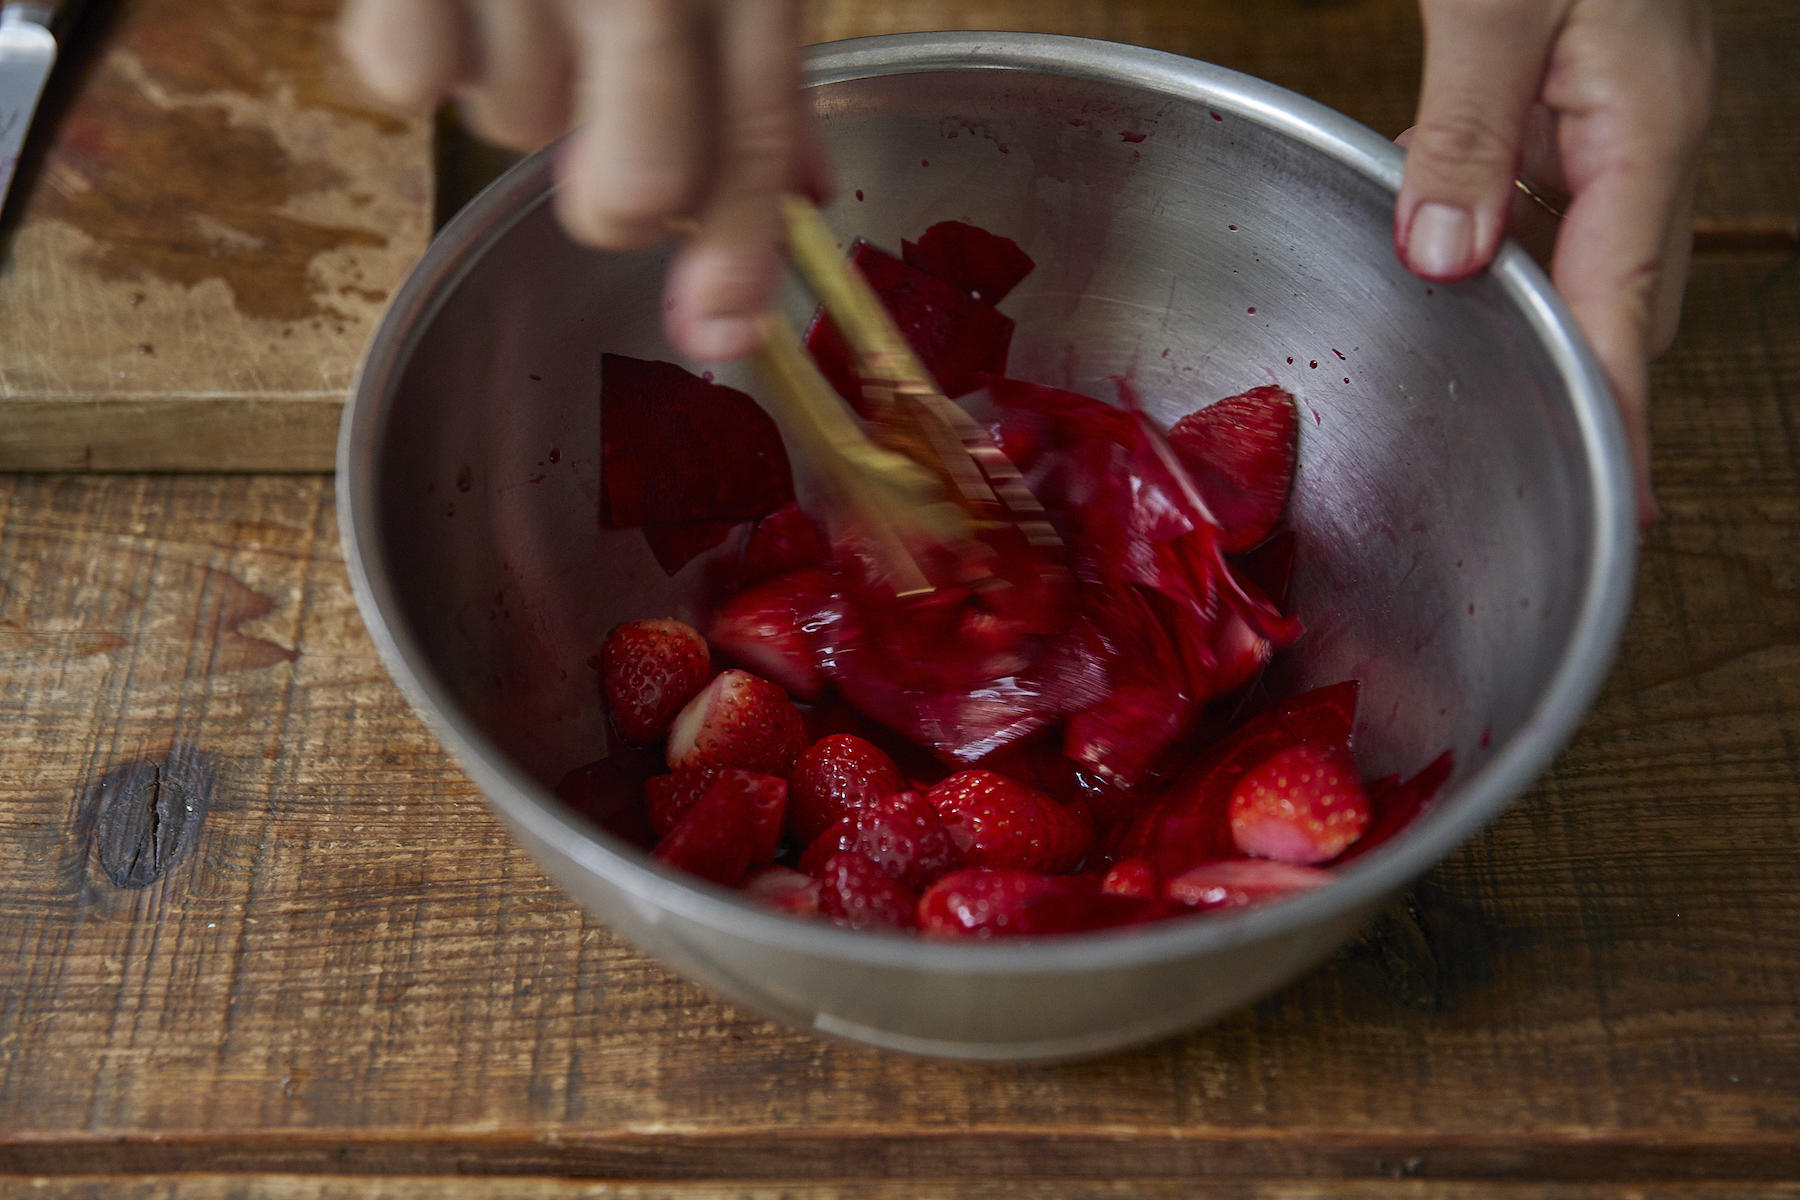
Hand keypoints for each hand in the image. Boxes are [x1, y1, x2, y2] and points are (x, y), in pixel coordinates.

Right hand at [340, 0, 828, 361]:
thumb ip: (758, 62)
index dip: (739, 255)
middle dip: (619, 204)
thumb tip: (805, 190)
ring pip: (514, 125)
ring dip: (518, 91)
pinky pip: (406, 75)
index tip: (719, 339)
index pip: (750, 130)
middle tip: (605, 167)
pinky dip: (419, 48)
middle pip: (636, 181)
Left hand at [1394, 0, 1714, 524]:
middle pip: (1624, 300)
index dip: (1618, 413)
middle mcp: (1648, 139)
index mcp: (1641, 129)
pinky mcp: (1588, 105)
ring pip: (1599, 261)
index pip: (1624, 309)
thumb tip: (1444, 259)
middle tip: (1566, 487)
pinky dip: (1533, 265)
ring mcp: (1626, 123)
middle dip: (1598, 396)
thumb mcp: (1497, 3)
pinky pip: (1568, 212)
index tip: (1615, 502)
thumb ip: (1468, 132)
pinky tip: (1484, 282)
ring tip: (1533, 423)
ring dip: (1564, 337)